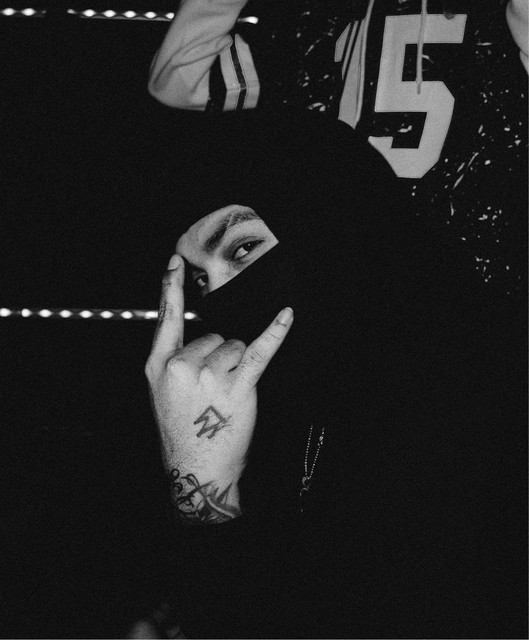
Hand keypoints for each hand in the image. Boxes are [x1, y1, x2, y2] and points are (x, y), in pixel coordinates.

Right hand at [145, 254, 293, 522]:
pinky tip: (286, 316)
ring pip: (235, 346)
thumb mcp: (161, 394)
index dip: (170, 287)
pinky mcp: (238, 386)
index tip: (175, 262)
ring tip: (226, 394)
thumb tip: (202, 340)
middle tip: (213, 390)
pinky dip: (276, 332)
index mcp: (159, 366)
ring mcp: (210, 375)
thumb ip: (175, 362)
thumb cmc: (182, 432)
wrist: (198, 467)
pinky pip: (259, 351)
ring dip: (237, 365)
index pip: (167, 318)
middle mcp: (182, 367)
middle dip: (219, 356)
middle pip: (213, 336)